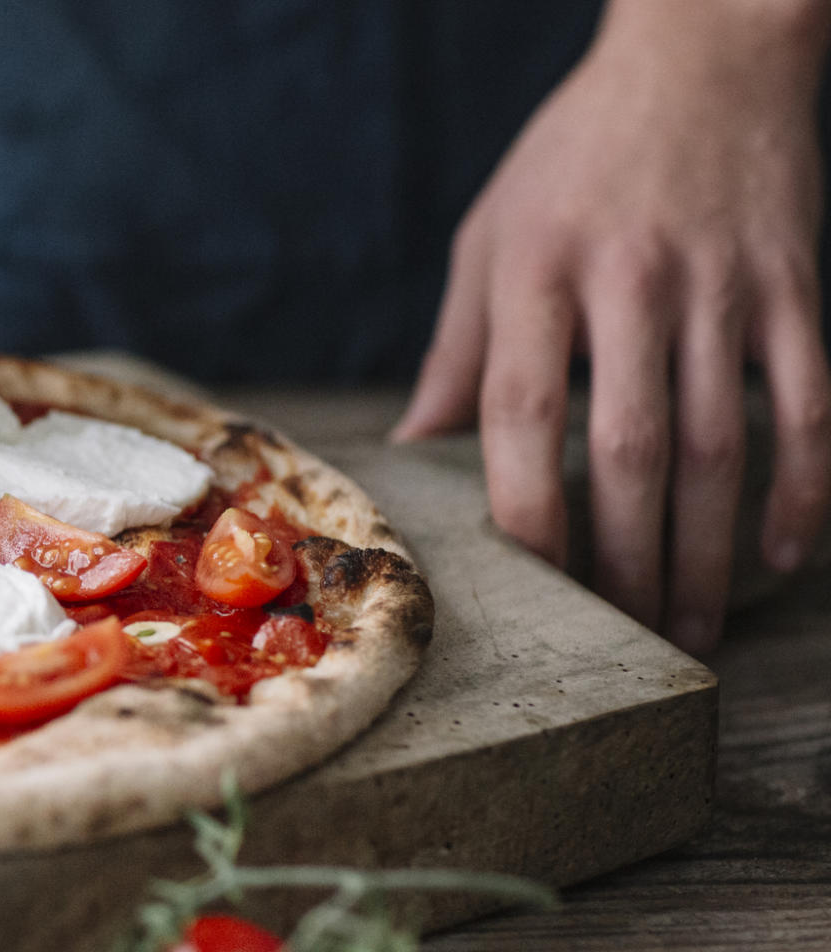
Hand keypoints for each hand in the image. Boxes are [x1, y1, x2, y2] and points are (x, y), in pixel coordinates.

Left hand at [392, 0, 830, 653]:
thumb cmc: (574, 159)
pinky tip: (779, 554)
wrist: (705, 55)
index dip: (526, 509)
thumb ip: (459, 350)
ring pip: (720, 443)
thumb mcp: (491, 238)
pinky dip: (801, 487)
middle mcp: (630, 281)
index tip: (531, 586)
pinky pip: (807, 404)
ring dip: (706, 550)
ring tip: (690, 626)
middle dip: (625, 560)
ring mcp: (721, 286)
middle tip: (621, 637)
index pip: (524, 412)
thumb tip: (415, 450)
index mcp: (537, 272)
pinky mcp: (794, 284)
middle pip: (629, 449)